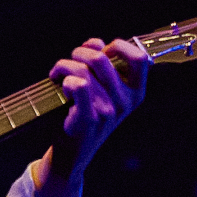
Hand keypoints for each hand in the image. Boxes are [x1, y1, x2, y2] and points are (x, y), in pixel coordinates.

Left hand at [36, 38, 148, 196]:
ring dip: (63, 65)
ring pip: (83, 70)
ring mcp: (108, 112)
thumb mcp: (103, 91)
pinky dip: (64, 78)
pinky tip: (60, 84)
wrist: (72, 153)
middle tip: (68, 61)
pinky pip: (78, 85)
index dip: (118, 46)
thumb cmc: (86, 115)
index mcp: (136, 93)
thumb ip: (103, 64)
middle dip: (79, 52)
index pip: (140, 58)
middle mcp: (126, 103)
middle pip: (101, 59)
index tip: (100, 50)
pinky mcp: (89, 119)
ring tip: (56, 73)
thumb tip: (96, 42)